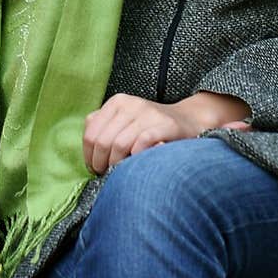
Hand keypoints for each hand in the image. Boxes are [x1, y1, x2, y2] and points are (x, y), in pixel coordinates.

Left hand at [82, 92, 250, 174]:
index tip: (94, 168)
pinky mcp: (164, 125)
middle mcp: (130, 104)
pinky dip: (135, 160)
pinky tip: (137, 167)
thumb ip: (104, 127)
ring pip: (119, 145)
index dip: (88, 155)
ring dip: (116, 166)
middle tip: (106, 175)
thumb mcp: (125, 121)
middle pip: (103, 141)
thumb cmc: (151, 128)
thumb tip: (88, 149)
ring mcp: (147, 113)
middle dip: (101, 164)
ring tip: (120, 173)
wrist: (189, 121)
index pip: (91, 132)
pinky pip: (140, 145)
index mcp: (117, 102)